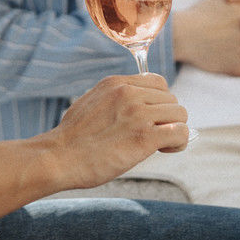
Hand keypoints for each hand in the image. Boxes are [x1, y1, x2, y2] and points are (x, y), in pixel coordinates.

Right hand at [48, 74, 188, 189]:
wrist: (58, 157)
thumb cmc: (72, 139)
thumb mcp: (91, 103)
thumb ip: (115, 99)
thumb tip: (136, 106)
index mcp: (116, 83)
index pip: (158, 82)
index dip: (159, 101)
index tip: (150, 118)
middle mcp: (129, 93)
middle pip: (171, 98)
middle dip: (167, 117)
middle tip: (153, 135)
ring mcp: (138, 114)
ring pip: (180, 114)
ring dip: (174, 130)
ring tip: (158, 145)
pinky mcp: (145, 137)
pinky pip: (180, 132)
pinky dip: (178, 143)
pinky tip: (163, 150)